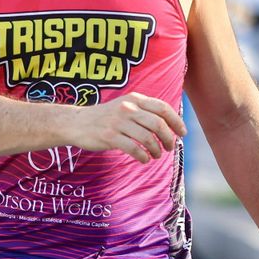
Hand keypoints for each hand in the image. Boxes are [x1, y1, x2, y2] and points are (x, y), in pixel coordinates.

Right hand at [62, 94, 184, 162]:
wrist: (76, 122)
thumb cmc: (105, 118)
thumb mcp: (125, 106)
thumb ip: (144, 111)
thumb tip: (170, 125)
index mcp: (134, 99)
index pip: (162, 108)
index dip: (176, 121)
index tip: (182, 133)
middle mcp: (127, 108)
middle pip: (158, 124)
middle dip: (168, 138)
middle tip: (169, 148)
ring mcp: (118, 122)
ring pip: (147, 138)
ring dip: (156, 150)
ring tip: (156, 155)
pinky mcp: (109, 136)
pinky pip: (134, 148)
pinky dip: (143, 156)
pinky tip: (144, 159)